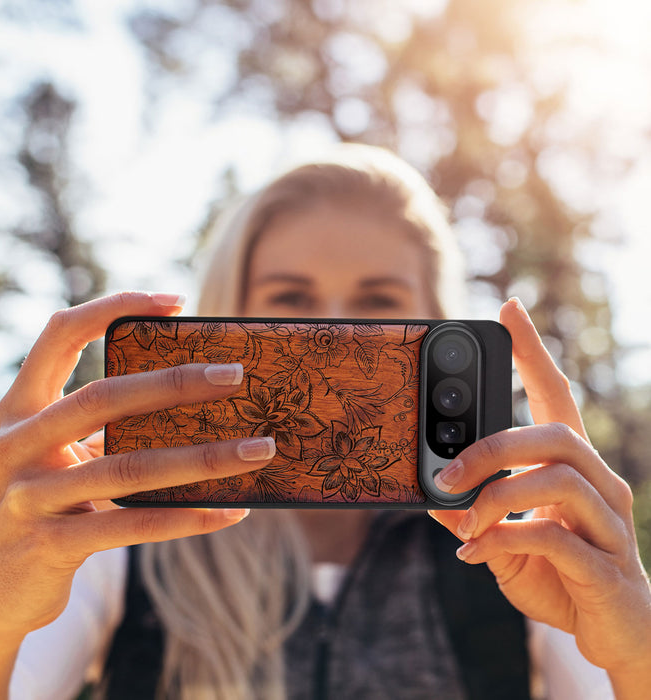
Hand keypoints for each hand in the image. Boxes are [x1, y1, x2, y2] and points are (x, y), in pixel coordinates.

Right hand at [0, 292, 274, 639]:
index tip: (175, 301)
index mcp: (19, 410)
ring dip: (204, 458)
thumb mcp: (63, 455)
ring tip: (259, 449)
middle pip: (102, 398)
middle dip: (175, 383)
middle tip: (235, 375)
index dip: (113, 307)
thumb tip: (197, 398)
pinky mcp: (50, 546)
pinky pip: (134, 525)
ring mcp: (27, 498)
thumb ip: (105, 426)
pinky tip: (232, 511)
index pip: (59, 335)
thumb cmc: (48, 504)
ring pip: (128, 467)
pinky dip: (189, 517)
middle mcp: (13, 446)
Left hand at [429, 298, 650, 689]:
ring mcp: (610, 523)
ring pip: (557, 479)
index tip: (508, 309)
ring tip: (463, 522)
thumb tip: (432, 496)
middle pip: (555, 434)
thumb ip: (473, 515)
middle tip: (446, 472)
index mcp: (573, 468)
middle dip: (492, 447)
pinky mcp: (607, 566)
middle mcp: (600, 484)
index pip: (556, 395)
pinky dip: (504, 540)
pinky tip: (475, 555)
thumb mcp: (504, 540)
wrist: (614, 635)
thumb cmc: (560, 576)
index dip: (533, 352)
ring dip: (496, 497)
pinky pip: (554, 537)